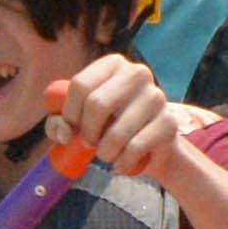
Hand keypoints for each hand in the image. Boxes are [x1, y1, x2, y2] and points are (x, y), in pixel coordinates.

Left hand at [51, 51, 182, 184]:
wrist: (150, 147)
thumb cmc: (108, 128)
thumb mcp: (78, 121)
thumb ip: (59, 124)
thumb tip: (65, 133)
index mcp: (113, 64)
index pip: (80, 85)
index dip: (70, 114)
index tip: (74, 128)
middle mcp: (138, 73)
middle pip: (97, 104)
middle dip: (88, 133)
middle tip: (90, 143)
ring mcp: (156, 97)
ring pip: (117, 132)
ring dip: (105, 152)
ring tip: (106, 155)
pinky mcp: (168, 122)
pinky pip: (135, 148)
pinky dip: (122, 162)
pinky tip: (121, 164)